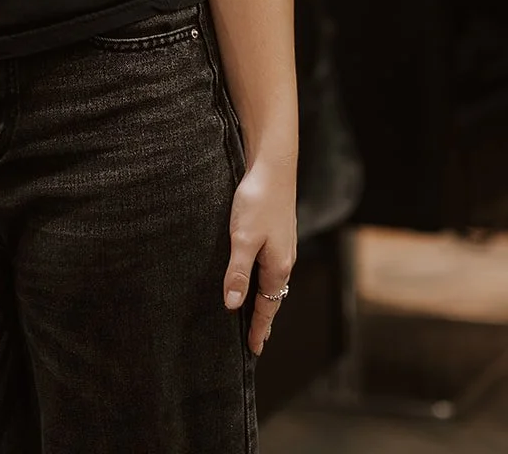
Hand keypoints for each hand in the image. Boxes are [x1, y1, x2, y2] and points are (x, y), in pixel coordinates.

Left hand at [222, 154, 296, 354]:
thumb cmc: (257, 201)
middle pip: (274, 297)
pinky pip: (270, 265)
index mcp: (277, 266)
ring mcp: (283, 245)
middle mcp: (284, 259)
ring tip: (255, 313)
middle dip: (264, 319)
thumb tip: (232, 306)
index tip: (254, 350)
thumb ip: (237, 272)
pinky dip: (263, 279)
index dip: (259, 329)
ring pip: (272, 280)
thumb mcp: (242, 238)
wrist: (273, 166)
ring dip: (264, 299)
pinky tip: (255, 274)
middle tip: (255, 339)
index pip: (269, 308)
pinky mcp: (277, 231)